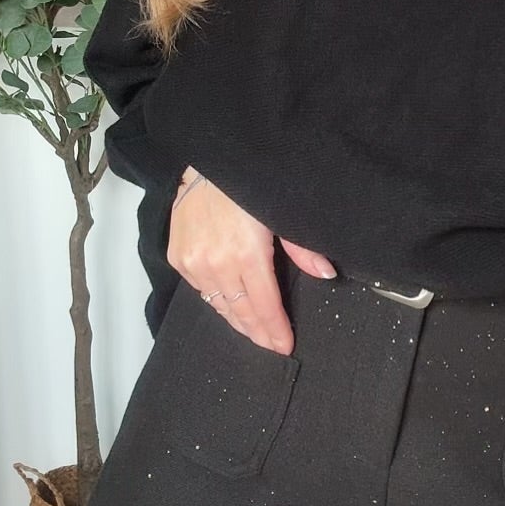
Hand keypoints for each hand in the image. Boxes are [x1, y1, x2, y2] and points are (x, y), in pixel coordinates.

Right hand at [167, 167, 335, 354]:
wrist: (207, 159)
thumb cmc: (245, 183)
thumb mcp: (281, 211)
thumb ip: (302, 248)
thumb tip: (325, 273)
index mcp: (247, 255)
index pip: (265, 306)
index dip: (276, 330)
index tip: (285, 345)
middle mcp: (216, 264)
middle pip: (241, 312)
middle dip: (258, 332)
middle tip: (270, 344)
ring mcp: (194, 262)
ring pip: (219, 305)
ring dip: (237, 320)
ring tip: (253, 330)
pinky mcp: (178, 257)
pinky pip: (201, 290)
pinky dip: (217, 298)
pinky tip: (229, 303)